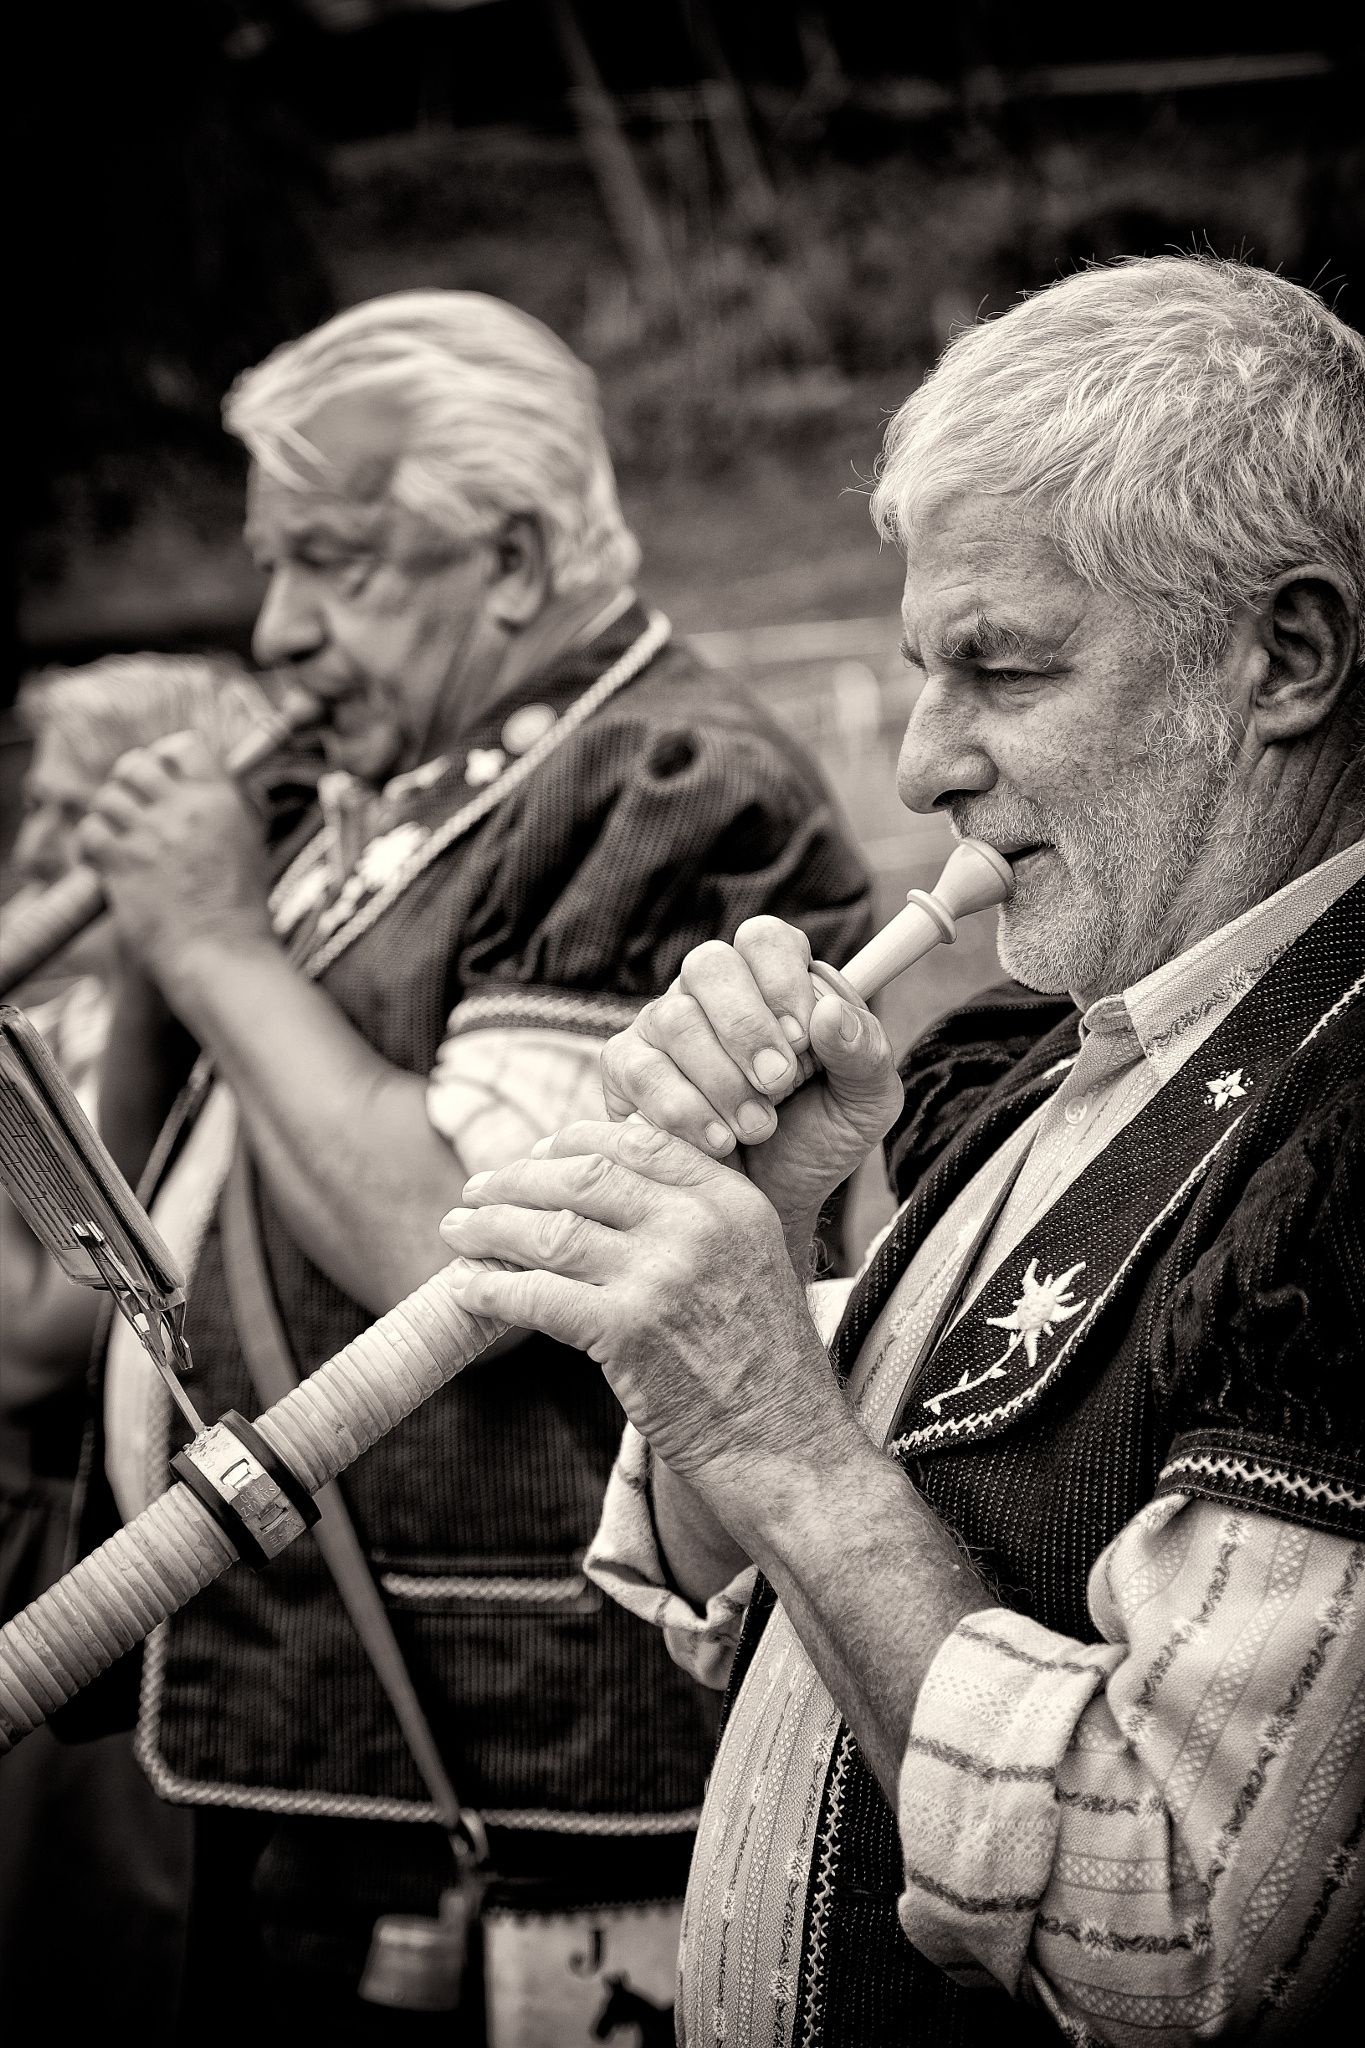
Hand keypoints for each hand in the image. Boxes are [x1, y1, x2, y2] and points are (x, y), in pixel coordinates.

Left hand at [75, 732, 273, 988]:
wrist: (222, 953)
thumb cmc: (239, 909)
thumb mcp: (248, 845)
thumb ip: (225, 809)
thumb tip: (201, 784)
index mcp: (222, 801)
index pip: (185, 746)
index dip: (167, 755)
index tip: (161, 772)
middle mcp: (186, 810)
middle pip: (137, 764)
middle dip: (128, 781)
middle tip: (130, 805)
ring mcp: (152, 835)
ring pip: (108, 796)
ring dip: (108, 814)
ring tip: (118, 836)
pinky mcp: (123, 862)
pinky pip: (91, 831)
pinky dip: (93, 843)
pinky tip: (106, 860)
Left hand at [438, 1118, 859, 1512]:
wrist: (786, 1446)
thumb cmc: (763, 1366)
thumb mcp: (753, 1261)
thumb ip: (694, 1219)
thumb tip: (607, 1187)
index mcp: (731, 1200)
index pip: (635, 1142)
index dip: (572, 1142)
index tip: (535, 1154)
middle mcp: (698, 1225)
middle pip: (582, 1176)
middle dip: (516, 1179)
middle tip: (476, 1189)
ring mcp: (661, 1275)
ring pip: (550, 1231)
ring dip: (490, 1229)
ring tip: (456, 1230)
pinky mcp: (627, 1331)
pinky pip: (537, 1296)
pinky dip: (492, 1290)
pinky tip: (467, 1291)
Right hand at [600, 918, 902, 1250]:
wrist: (770, 1206)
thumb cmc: (817, 1142)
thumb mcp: (865, 1103)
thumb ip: (864, 1052)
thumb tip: (830, 1011)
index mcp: (773, 982)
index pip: (765, 940)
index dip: (781, 980)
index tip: (803, 1037)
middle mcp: (711, 994)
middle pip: (709, 964)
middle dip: (747, 1027)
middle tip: (778, 1083)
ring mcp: (662, 1028)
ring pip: (675, 1019)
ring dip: (723, 1080)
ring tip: (758, 1129)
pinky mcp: (625, 1070)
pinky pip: (640, 1070)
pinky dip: (684, 1110)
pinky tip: (719, 1142)